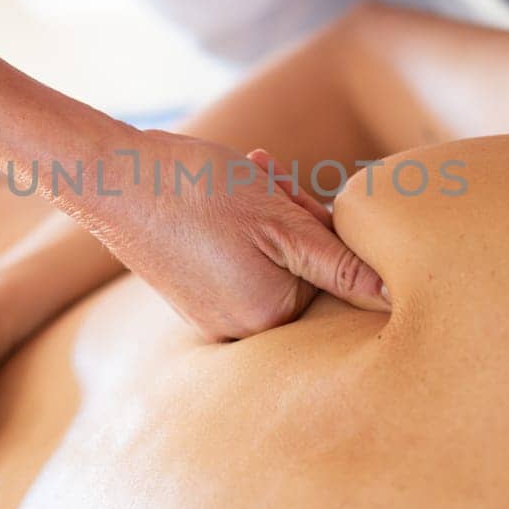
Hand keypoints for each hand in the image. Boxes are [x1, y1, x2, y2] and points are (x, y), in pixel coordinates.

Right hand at [69, 130, 389, 339]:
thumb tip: (394, 297)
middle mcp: (240, 331)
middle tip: (264, 177)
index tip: (291, 193)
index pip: (332, 276)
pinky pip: (239, 265)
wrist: (114, 177)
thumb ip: (340, 263)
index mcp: (268, 317)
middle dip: (293, 216)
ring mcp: (212, 317)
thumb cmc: (199, 190)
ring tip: (244, 179)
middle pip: (301, 269)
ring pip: (271, 261)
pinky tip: (225, 195)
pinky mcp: (193, 298)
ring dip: (269, 214)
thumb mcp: (281, 219)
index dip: (319, 224)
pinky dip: (240, 229)